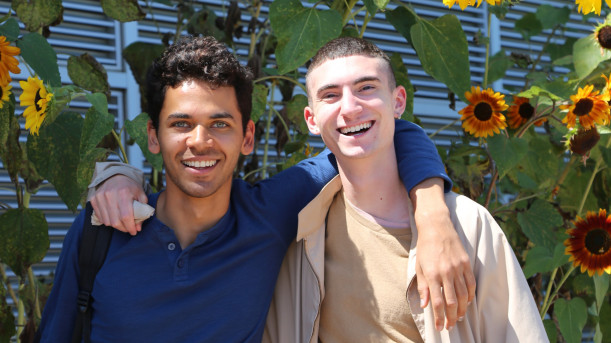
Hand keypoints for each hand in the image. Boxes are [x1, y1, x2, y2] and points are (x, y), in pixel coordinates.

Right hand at [89, 174, 147, 234]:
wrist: (116, 176)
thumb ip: (142, 210)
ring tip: (122, 223)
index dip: (130, 227)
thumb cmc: (130, 187)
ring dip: (116, 226)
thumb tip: (138, 227)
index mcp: (124, 193)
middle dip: (124, 228)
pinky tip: (114, 217)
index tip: (134, 231)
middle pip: (115, 221)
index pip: (126, 216)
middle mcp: (110, 195)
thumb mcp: (141, 195)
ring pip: (107, 221)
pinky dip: (108, 221)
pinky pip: (100, 217)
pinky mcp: (93, 199)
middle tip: (129, 228)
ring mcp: (100, 197)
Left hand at [410, 178, 475, 330]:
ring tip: (458, 318)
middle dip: (451, 317)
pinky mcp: (466, 263)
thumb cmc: (425, 247)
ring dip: (461, 309)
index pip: (438, 302)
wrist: (436, 226)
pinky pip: (471, 284)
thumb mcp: (419, 267)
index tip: (440, 327)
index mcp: (432, 274)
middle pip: (452, 302)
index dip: (440, 317)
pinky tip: (467, 303)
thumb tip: (425, 305)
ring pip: (463, 295)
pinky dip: (470, 296)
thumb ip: (422, 287)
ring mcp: (458, 267)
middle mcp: (446, 272)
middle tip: (449, 326)